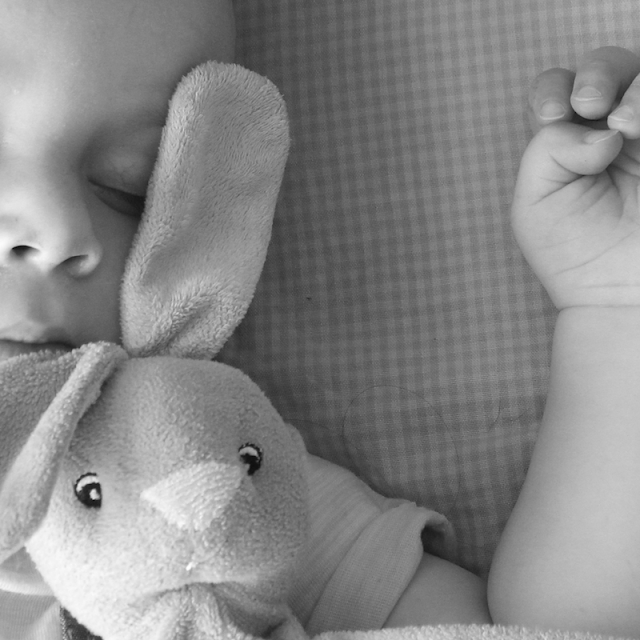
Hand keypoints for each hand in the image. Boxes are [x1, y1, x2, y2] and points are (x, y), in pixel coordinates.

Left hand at [514, 47, 639, 308]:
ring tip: (622, 127)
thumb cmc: (574, 254)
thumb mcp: (535, 201)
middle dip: (597, 74)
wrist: (623, 293)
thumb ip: (548, 150)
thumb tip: (601, 126)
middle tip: (589, 105)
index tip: (550, 114)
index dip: (553, 87)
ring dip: (633, 90)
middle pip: (609, 68)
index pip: (561, 89)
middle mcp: (613, 134)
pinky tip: (637, 131)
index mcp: (569, 145)